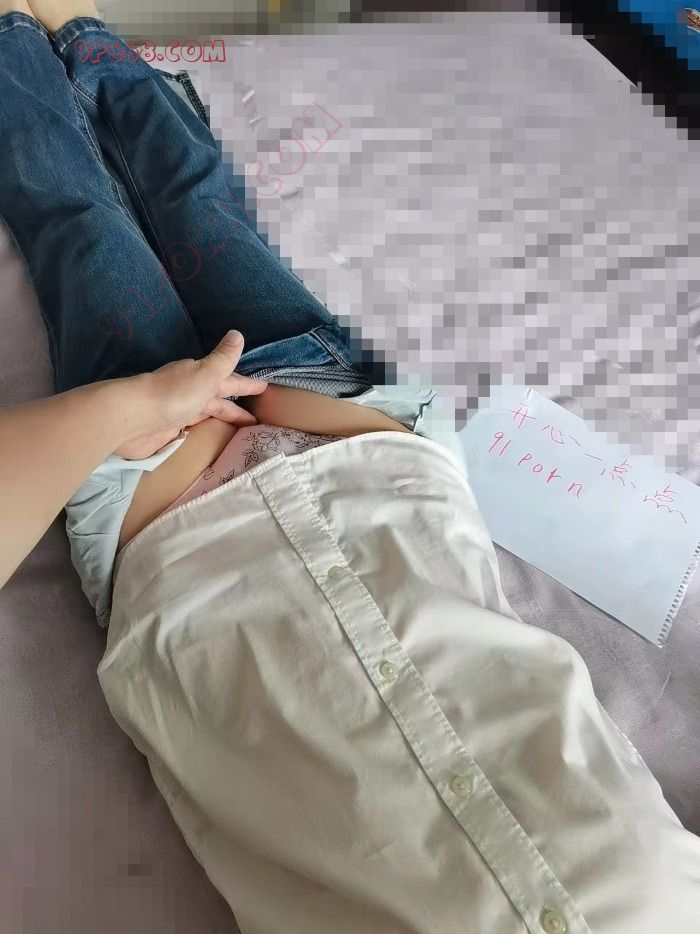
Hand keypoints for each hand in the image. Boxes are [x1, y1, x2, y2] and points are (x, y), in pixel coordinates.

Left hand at [115, 330, 266, 458]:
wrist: (131, 417)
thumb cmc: (172, 394)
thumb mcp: (204, 373)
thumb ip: (223, 359)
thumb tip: (237, 333)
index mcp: (199, 377)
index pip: (229, 380)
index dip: (246, 384)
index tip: (263, 387)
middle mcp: (190, 393)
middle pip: (218, 399)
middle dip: (236, 405)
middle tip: (257, 417)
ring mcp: (178, 412)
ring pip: (206, 414)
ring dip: (221, 418)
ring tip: (238, 430)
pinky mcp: (167, 431)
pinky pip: (192, 428)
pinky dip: (203, 429)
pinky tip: (206, 435)